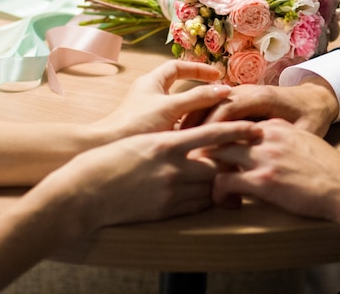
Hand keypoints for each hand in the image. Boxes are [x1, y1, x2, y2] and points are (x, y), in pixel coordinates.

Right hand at [33, 120, 261, 233]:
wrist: (83, 193)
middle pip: (218, 164)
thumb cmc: (106, 160)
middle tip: (249, 157)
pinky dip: (206, 199)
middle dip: (234, 161)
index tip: (256, 128)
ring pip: (210, 187)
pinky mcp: (165, 211)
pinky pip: (197, 205)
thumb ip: (168, 143)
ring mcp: (170, 191)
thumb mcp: (141, 142)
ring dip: (221, 182)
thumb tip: (190, 142)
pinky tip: (209, 196)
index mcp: (166, 143)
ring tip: (232, 178)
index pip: (212, 134)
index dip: (237, 130)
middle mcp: (172, 167)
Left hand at [94, 60, 232, 138]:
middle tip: (218, 96)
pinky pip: (174, 124)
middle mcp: (149, 95)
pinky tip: (200, 137)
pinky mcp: (149, 131)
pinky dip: (187, 127)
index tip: (217, 77)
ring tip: (214, 117)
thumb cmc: (136, 124)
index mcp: (151, 82)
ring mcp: (149, 114)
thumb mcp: (172, 108)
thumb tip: (224, 90)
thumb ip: (198, 98)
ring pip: (177, 108)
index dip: (199, 69)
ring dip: (195, 111)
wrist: (108, 148)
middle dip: (200, 91)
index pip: (178, 67)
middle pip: (179, 87)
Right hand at [183, 76, 339, 136]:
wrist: (315, 98)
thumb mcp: (307, 130)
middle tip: (180, 148)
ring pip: (210, 105)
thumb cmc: (312, 117)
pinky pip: (214, 108)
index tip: (200, 149)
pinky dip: (201, 121)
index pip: (229, 109)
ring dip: (194, 123)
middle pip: (213, 105)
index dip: (213, 128)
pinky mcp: (237, 99)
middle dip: (196, 125)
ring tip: (179, 145)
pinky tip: (191, 140)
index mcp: (262, 97)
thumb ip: (286, 140)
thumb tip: (267, 161)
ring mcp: (241, 93)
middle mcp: (248, 91)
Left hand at [203, 119, 339, 222]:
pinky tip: (223, 200)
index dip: (217, 135)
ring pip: (216, 154)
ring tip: (203, 183)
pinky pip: (223, 181)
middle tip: (193, 162)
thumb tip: (260, 150)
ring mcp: (263, 157)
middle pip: (220, 134)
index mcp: (274, 126)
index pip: (235, 124)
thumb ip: (279, 140)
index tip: (207, 147)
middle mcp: (265, 136)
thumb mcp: (302, 142)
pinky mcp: (263, 180)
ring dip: (206, 168)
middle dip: (203, 147)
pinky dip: (217, 192)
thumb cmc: (327, 169)